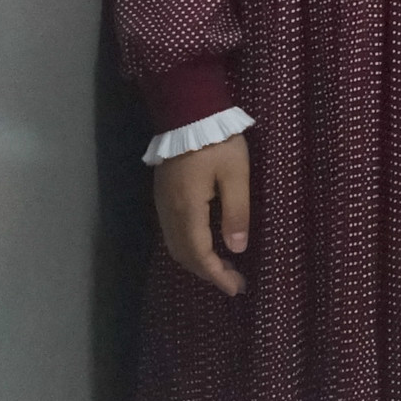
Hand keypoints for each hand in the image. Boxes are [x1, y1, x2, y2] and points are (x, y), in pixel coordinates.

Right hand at [154, 134, 251, 295]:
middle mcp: (170, 212)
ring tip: (223, 267)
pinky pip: (172, 232)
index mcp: (188, 209)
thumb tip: (237, 249)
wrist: (189, 112)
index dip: (217, 275)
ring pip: (176, 245)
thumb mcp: (236, 175)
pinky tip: (205, 244)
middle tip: (234, 281)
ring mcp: (162, 204)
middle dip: (208, 272)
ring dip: (197, 261)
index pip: (200, 254)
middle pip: (184, 255)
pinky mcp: (163, 195)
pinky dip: (188, 246)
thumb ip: (236, 212)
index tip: (236, 289)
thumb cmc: (218, 142)